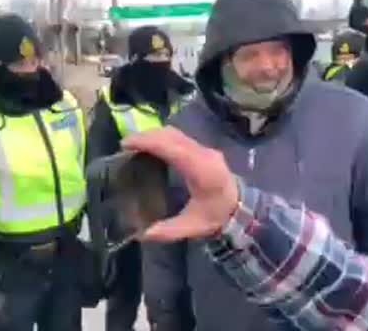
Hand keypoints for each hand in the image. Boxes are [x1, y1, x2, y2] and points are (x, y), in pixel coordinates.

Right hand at [121, 126, 238, 241]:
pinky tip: (151, 147)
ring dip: (153, 135)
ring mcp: (205, 149)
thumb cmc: (216, 216)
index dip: (148, 142)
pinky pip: (179, 137)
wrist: (242, 209)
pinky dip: (162, 138)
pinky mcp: (203, 149)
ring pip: (175, 133)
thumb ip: (167, 231)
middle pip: (171, 135)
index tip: (126, 144)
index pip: (173, 147)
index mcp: (202, 170)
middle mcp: (204, 154)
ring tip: (134, 145)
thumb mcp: (193, 227)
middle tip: (125, 145)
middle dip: (146, 136)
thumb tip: (141, 234)